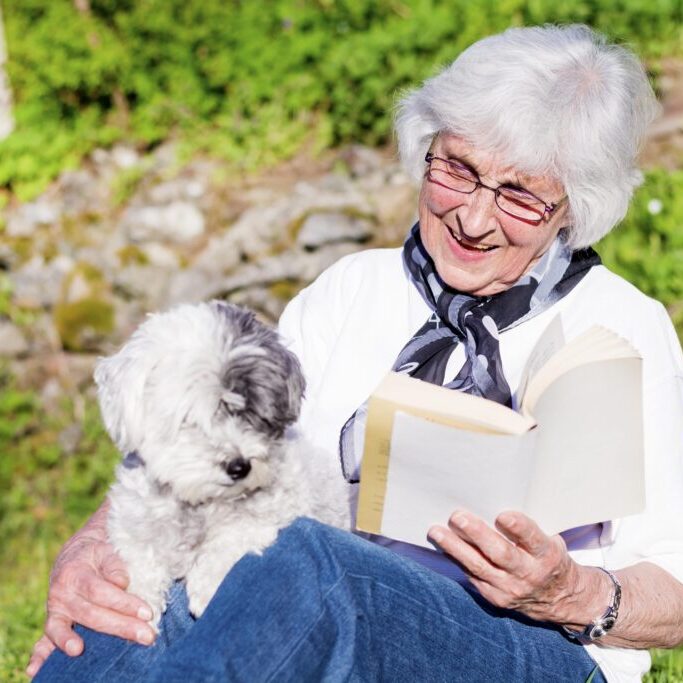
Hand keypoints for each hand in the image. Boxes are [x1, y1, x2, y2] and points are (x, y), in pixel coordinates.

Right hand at [26, 528, 155, 677]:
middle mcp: (61, 593)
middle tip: (147, 636)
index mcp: (75, 573)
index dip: (124, 603)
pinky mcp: (54, 622)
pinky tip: (35, 670)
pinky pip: (44, 640)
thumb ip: (115, 564)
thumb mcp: (107, 549)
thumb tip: (121, 583)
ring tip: (79, 651)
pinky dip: (39, 656)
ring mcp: (55, 610)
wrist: (78, 552)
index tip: (147, 613)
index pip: (101, 592)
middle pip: (90, 614)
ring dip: (72, 642)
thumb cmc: (99, 552)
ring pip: (64, 629)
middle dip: (121, 627)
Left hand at [428, 509, 603, 624]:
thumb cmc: (548, 556)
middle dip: (477, 534)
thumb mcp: (551, 540)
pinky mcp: (495, 597)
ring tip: (436, 531)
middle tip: (457, 517)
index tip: (502, 515)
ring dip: (455, 547)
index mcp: (546, 555)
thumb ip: (527, 527)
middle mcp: (529, 574)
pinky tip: (441, 544)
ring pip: (479, 567)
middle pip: (501, 554)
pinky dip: (455, 558)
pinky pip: (472, 576)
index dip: (518, 528)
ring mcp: (510, 588)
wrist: (559, 598)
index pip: (533, 540)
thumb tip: (491, 499)